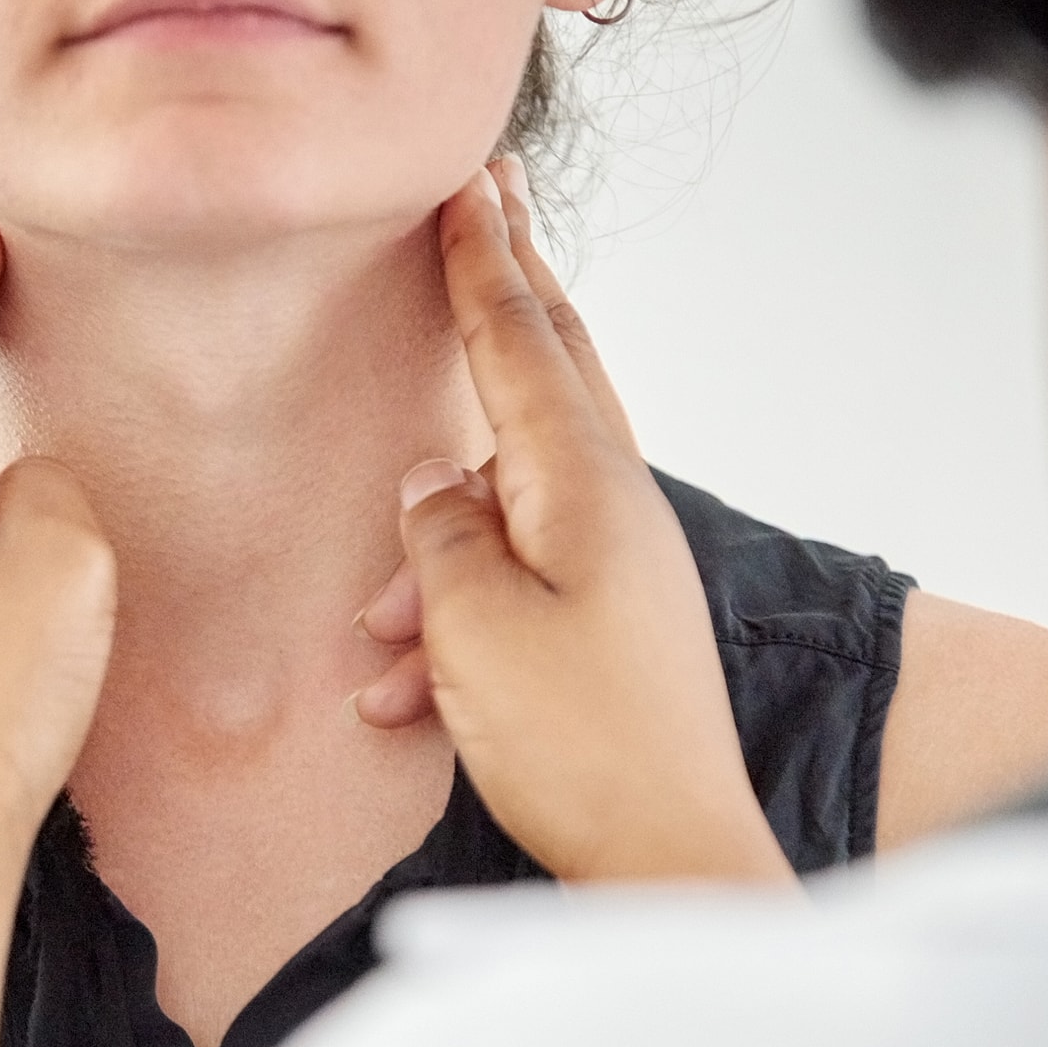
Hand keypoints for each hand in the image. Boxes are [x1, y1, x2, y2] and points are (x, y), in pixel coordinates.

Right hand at [353, 162, 790, 884]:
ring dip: (433, 549)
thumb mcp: (474, 629)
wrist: (667, 858)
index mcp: (584, 485)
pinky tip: (399, 696)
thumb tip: (432, 482)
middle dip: (509, 295)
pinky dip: (452, 621)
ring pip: (510, 500)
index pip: (523, 341)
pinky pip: (513, 583)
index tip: (468, 187)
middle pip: (551, 375)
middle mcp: (614, 507)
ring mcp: (619, 564)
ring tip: (380, 636)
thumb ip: (440, 537)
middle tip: (490, 207)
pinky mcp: (610, 622)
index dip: (483, 263)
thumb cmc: (580, 746)